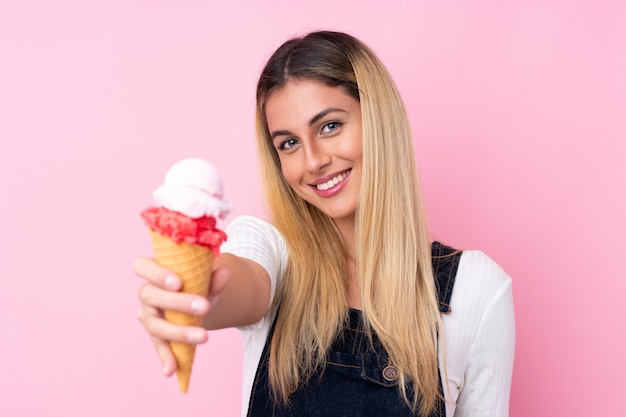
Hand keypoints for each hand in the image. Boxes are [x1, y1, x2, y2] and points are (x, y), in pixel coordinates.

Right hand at [133, 257, 230, 375]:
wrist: (198, 300)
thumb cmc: (196, 283)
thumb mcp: (206, 279)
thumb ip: (214, 277)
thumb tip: (226, 273)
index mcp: (153, 271)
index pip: (141, 266)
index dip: (156, 274)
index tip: (178, 282)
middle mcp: (146, 292)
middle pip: (150, 296)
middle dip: (177, 303)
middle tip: (205, 307)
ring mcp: (148, 315)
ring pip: (155, 324)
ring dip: (178, 332)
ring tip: (203, 337)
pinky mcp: (156, 335)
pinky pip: (159, 346)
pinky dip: (165, 357)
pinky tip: (171, 370)